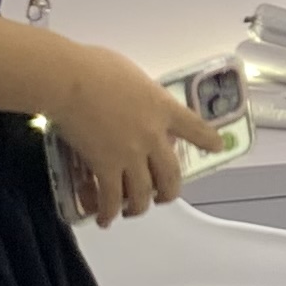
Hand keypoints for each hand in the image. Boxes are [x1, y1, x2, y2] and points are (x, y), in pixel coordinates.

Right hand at [44, 43, 227, 227]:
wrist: (68, 80)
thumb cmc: (93, 67)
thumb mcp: (132, 75)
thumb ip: (141, 94)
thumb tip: (134, 100)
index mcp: (163, 108)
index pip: (196, 127)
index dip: (208, 140)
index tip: (217, 147)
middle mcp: (153, 136)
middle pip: (171, 174)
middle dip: (169, 191)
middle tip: (164, 197)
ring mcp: (130, 154)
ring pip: (143, 193)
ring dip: (139, 207)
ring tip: (132, 211)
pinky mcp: (104, 167)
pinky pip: (111, 198)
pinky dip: (109, 212)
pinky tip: (105, 218)